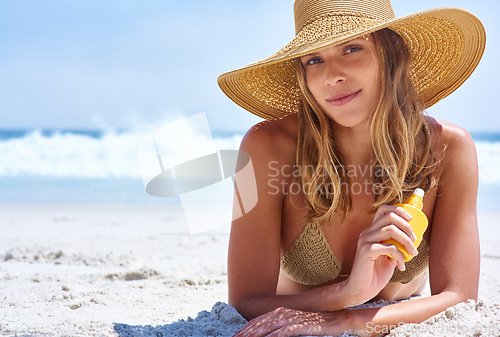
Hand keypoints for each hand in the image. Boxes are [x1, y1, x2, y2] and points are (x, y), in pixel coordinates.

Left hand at [233, 307, 349, 336]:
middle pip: (259, 324)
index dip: (244, 330)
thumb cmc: (312, 325)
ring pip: (269, 326)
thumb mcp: (292, 325)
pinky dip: (277, 335)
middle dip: (246, 333)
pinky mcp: (303, 325)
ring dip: (257, 334)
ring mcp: (292, 318)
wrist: (335, 320)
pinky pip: (287, 330)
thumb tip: (265, 335)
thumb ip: (278, 328)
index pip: (256, 322)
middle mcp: (283, 313)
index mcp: (278, 313)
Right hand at [344, 205, 418, 305]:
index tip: (411, 219)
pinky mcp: (366, 251)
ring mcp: (365, 240)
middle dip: (406, 226)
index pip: (383, 210)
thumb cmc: (376, 273)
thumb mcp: (389, 256)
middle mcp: (367, 232)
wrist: (363, 289)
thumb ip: (396, 245)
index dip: (398, 210)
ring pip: (390, 230)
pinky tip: (401, 266)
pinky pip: (389, 247)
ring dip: (406, 242)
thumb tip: (412, 238)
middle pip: (389, 217)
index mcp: (372, 231)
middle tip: (415, 240)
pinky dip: (400, 256)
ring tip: (412, 253)